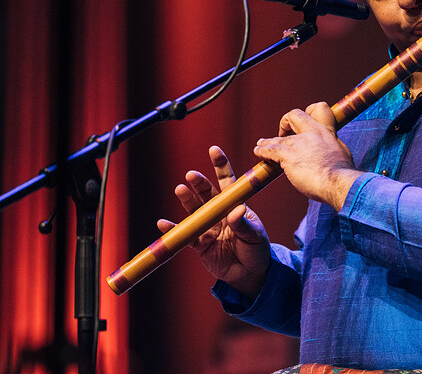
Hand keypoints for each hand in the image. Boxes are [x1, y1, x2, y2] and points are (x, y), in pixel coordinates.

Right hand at [157, 145, 269, 299]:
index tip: (214, 150)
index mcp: (235, 205)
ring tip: (180, 190)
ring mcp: (208, 227)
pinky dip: (173, 230)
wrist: (250, 275)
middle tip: (192, 175)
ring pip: (194, 210)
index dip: (220, 165)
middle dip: (199, 183)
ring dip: (187, 200)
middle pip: (207, 193)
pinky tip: (163, 224)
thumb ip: (244, 224)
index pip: (228, 181)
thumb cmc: (256, 249)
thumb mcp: (255, 235)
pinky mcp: (199, 243)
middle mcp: (219, 212)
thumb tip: (237, 211)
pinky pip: (185, 235)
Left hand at [253, 102, 361, 210]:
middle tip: (283, 132)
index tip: (304, 121)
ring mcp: (299, 143)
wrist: (338, 182)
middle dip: (286, 122)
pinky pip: (270, 150)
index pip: (320, 108)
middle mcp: (312, 133)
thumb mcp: (342, 152)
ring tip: (262, 143)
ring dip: (268, 141)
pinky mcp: (288, 155)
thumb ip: (332, 147)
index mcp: (327, 131)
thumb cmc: (342, 174)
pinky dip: (263, 150)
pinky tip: (258, 152)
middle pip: (295, 115)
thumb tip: (328, 151)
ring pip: (278, 138)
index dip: (309, 112)